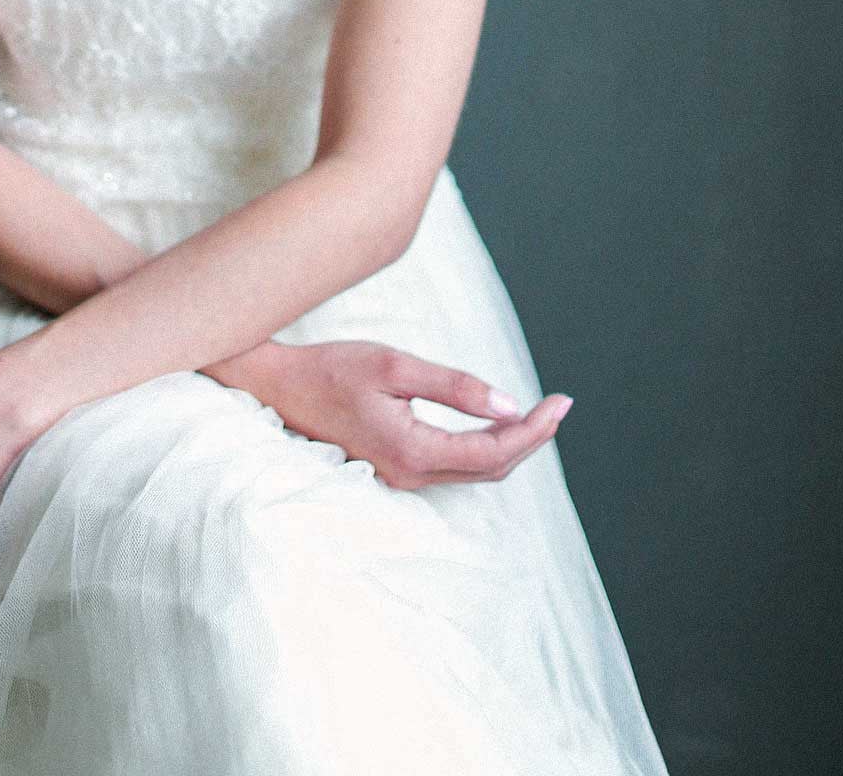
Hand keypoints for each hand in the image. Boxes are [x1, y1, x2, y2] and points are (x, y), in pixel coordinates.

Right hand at [224, 339, 571, 489]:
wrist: (279, 388)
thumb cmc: (332, 369)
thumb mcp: (394, 366)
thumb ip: (453, 386)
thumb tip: (510, 406)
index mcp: (413, 451)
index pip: (494, 452)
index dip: (534, 431)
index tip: (562, 402)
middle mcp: (410, 475)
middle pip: (491, 468)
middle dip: (531, 438)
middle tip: (560, 405)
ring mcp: (400, 477)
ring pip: (474, 471)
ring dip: (510, 444)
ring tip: (539, 413)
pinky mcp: (393, 468)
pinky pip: (453, 466)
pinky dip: (483, 447)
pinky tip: (495, 424)